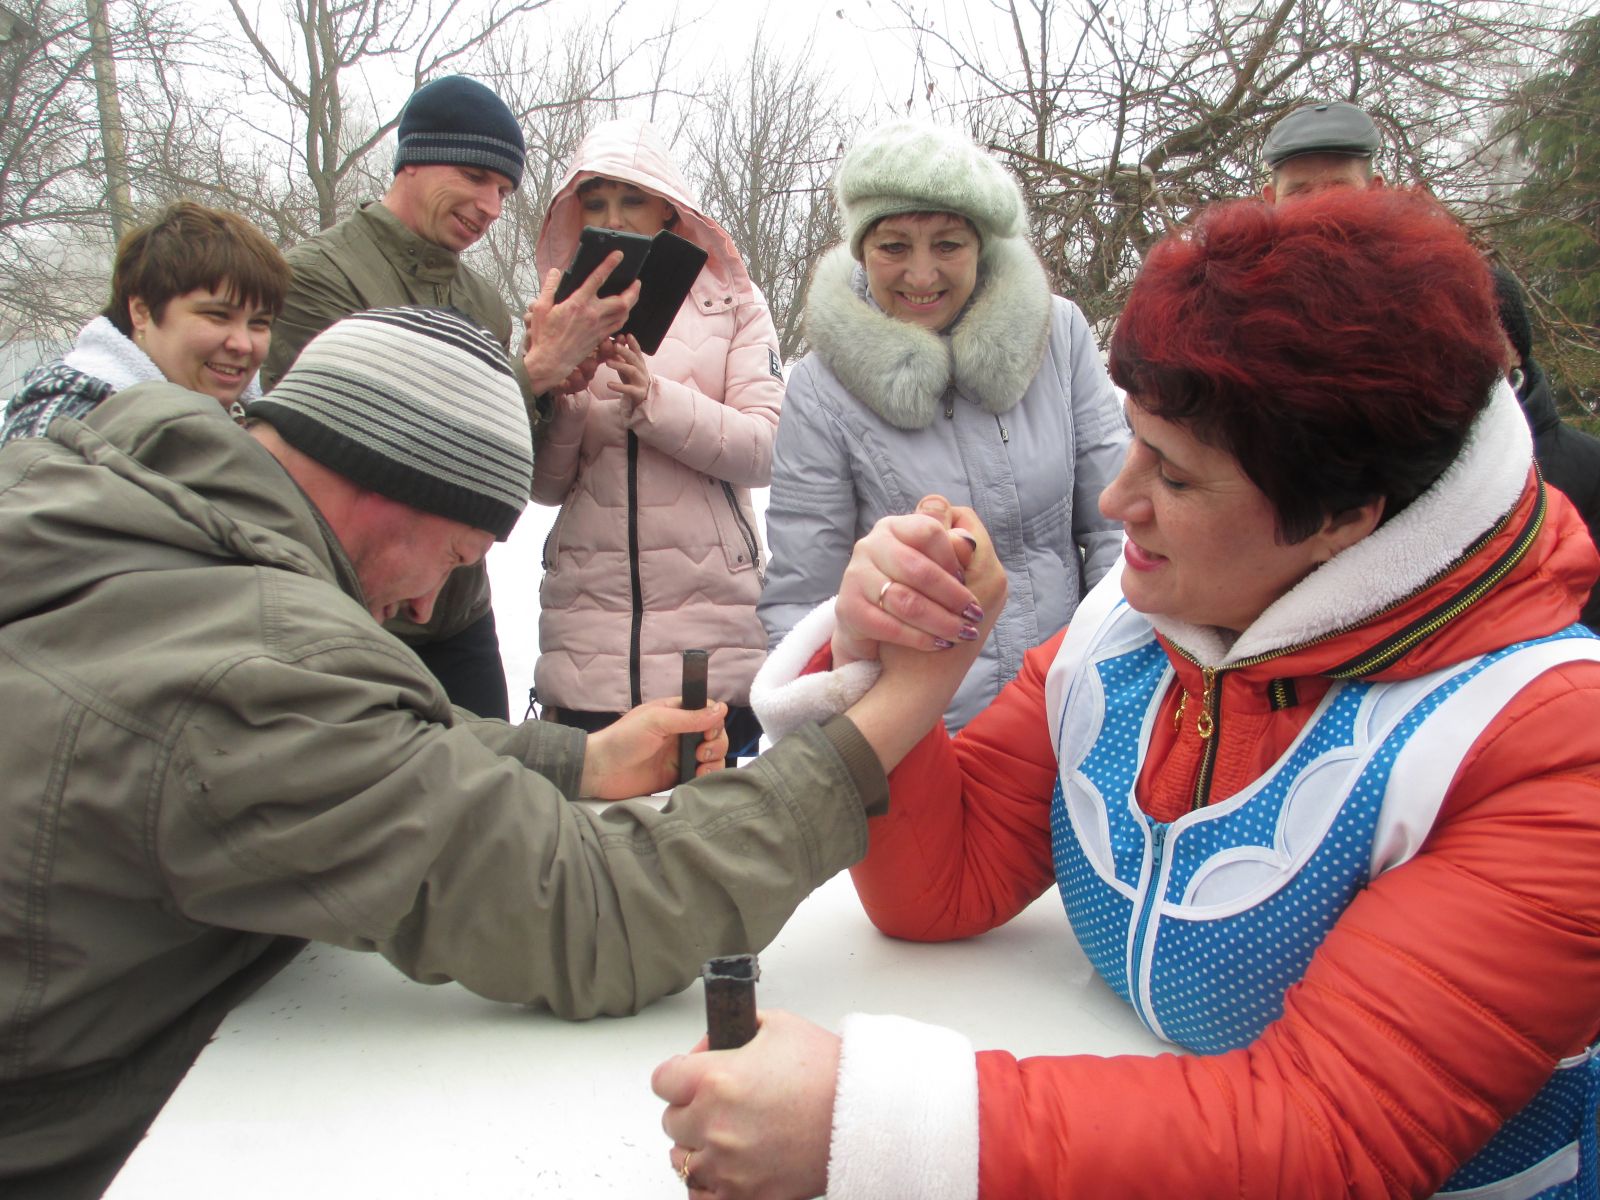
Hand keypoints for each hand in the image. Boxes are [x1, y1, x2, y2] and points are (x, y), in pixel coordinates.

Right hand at [523, 258, 639, 393]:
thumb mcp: (541, 308)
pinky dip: (624, 317)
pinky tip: (623, 313)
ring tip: (633, 295)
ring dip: (631, 303)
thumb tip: (555, 272)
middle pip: (622, 301)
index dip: (610, 264)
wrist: (551, 362)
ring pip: (624, 314)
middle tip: (637, 282)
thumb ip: (549, 287)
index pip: (598, 279)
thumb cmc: (544, 336)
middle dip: (633, 290)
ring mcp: (599, 328)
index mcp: (578, 303)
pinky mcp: (600, 339)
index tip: (619, 255)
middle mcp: (593, 315)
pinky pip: (618, 326)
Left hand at [579, 696, 728, 798]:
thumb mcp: (656, 721)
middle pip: (715, 735)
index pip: (707, 712)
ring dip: (715, 760)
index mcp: (675, 713)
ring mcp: (681, 755)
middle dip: (716, 743)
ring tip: (700, 766)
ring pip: (713, 755)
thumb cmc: (623, 739)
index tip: (708, 732)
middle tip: (700, 752)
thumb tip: (722, 709)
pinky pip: (702, 775)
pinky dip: (708, 775)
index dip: (714, 721)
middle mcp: (681, 733)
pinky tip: (699, 776)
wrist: (600, 771)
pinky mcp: (678, 776)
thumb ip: (689, 717)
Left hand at [606, 334, 651, 414]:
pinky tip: (608, 384)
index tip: (628, 335)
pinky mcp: (638, 392)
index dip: (633, 343)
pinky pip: (628, 389)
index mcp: (639, 362)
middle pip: (634, 358)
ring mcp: (641, 381)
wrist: (643, 397)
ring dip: (620, 365)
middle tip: (615, 346)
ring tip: (607, 362)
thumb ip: (621, 356)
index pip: (637, 351)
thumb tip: (612, 342)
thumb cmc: (633, 379)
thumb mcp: (627, 366)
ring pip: (631, 371)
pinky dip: (618, 386)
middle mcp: (641, 370)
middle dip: (625, 351)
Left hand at [652, 1010, 837, 1199]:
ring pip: (682, 1159)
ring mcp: (728, 1165)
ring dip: (698, 1146)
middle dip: (691, 1108)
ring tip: (725, 1135)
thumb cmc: (828, 1073)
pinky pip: (700, 1197)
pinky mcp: (745, 1195)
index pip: (662, 1080)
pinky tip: (724, 1168)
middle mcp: (715, 1123)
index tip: (689, 1077)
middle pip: (671, 1120)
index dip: (678, 1074)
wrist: (865, 1116)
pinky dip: (708, 1184)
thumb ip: (736, 1030)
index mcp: (716, 1078)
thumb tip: (712, 1045)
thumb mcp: (779, 1026)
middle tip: (719, 1103)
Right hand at [832, 495, 996, 666]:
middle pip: (918, 568)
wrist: (882, 640)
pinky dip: (919, 638)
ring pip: (905, 600)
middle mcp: (870, 545)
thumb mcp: (942, 569)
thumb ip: (956, 550)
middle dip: (952, 595)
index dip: (953, 557)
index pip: (928, 531)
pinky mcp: (848, 608)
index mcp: (896, 527)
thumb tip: (968, 542)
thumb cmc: (918, 595)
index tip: (968, 581)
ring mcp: (855, 575)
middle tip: (973, 615)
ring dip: (940, 621)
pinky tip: (939, 644)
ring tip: (962, 633)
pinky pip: (888, 626)